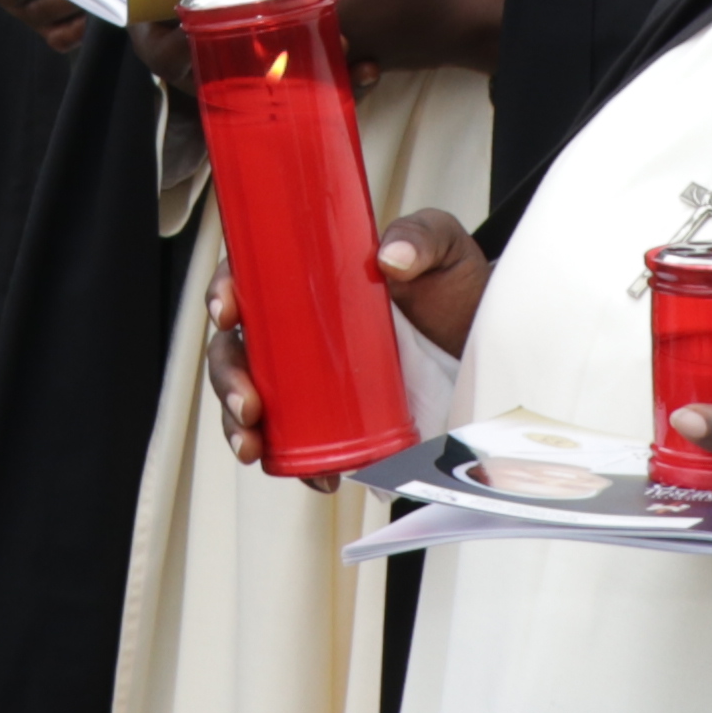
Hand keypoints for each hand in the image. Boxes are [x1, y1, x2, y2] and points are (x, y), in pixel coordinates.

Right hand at [203, 206, 481, 481]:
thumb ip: (420, 237)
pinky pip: (293, 439)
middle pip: (238, 347)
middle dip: (227, 377)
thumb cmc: (454, 287)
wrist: (487, 340)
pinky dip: (289, 459)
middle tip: (247, 402)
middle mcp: (297, 326)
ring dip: (238, 425)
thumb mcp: (441, 248)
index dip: (224, 293)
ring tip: (253, 444)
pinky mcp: (332, 415)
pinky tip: (310, 474)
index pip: (248, 279)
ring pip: (252, 396)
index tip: (228, 312)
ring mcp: (310, 373)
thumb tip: (390, 257)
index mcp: (307, 276)